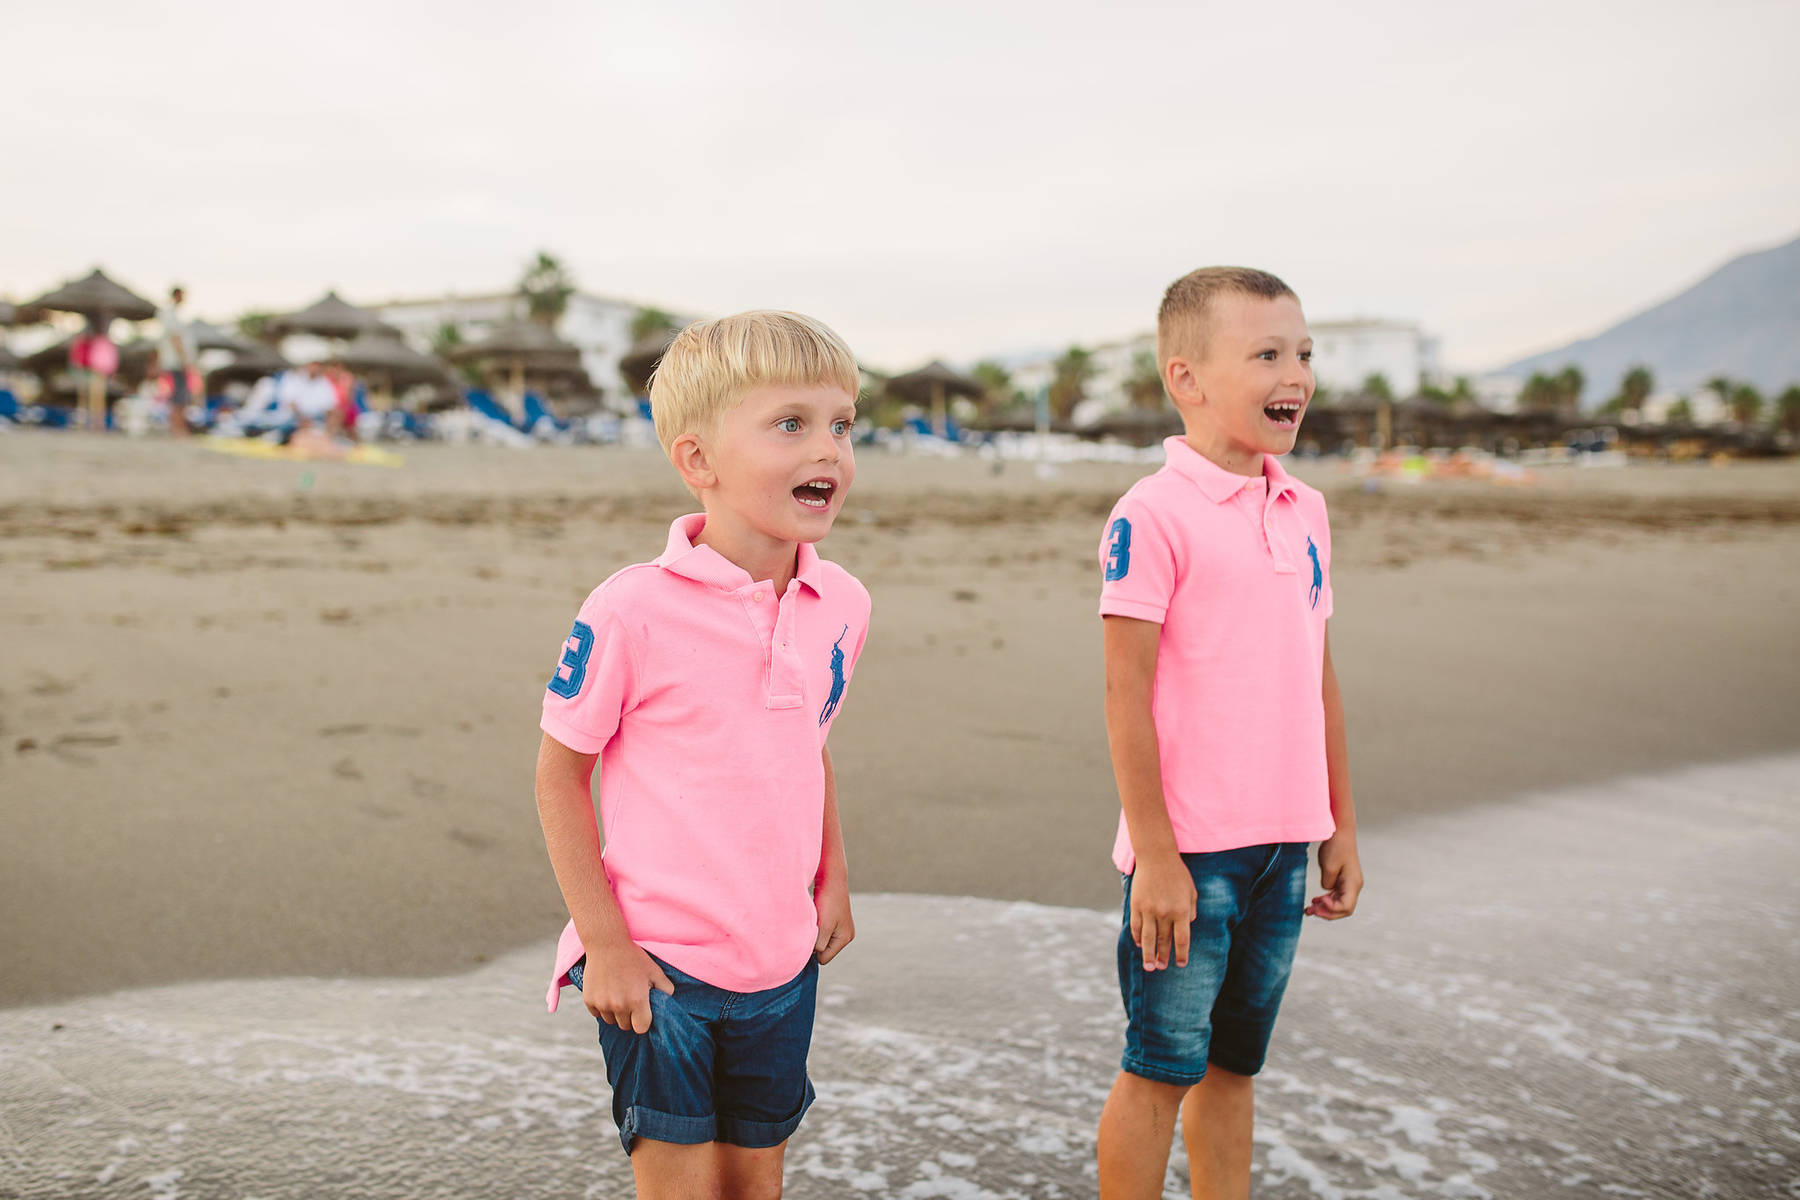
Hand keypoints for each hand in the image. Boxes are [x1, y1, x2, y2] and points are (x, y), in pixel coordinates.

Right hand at [582, 941, 674, 1032]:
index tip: (642, 1012)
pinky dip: (601, 1007)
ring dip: (615, 1013)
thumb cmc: (633, 957)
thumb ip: (666, 990)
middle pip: (625, 1026)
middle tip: (630, 1000)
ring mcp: (602, 1004)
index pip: (641, 1028)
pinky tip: (606, 991)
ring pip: (610, 1020)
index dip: (643, 1021)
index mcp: (637, 1001)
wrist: (607, 943)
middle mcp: (619, 1005)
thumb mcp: (655, 971)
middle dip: (629, 1017)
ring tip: (618, 994)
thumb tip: (667, 1004)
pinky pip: (597, 1013)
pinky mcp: (589, 1000)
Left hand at [814, 874, 854, 964]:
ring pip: (821, 941)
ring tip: (816, 918)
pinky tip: (817, 914)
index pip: (824, 958)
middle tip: (814, 924)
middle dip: (815, 941)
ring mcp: (841, 928)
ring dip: (815, 932)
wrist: (831, 877)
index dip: (814, 949)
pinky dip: (817, 925)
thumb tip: (813, 955)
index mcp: (845, 938)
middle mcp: (846, 935)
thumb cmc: (828, 901)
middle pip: (823, 951)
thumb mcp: (823, 926)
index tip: (811, 933)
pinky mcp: (835, 921)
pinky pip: (822, 932)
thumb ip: (819, 944)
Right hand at [1130, 853, 1196, 970]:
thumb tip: (1188, 925)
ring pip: (1148, 938)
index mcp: (1181, 911)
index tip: (1180, 964)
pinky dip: (1138, 937)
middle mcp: (1165, 913)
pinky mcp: (1136, 905)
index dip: (1181, 954)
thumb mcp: (1191, 891)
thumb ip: (1190, 910)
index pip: (1181, 939)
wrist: (1157, 857)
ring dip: (1148, 954)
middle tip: (1161, 968)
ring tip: (1149, 967)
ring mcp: (1149, 910)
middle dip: (1163, 957)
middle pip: (1163, 941)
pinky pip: (1137, 926)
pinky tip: (1139, 944)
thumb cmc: (1177, 874)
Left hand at [1307, 833, 1362, 919]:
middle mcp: (1354, 886)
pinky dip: (1327, 901)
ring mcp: (1349, 884)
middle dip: (1327, 913)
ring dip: (1325, 908)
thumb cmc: (1336, 847)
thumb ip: (1327, 883)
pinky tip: (1315, 901)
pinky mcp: (1343, 881)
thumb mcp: (1328, 866)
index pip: (1346, 907)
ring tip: (1309, 909)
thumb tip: (1326, 892)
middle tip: (1310, 911)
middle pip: (1343, 909)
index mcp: (1353, 884)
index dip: (1331, 909)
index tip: (1318, 900)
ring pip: (1339, 904)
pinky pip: (1336, 896)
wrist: (1340, 833)